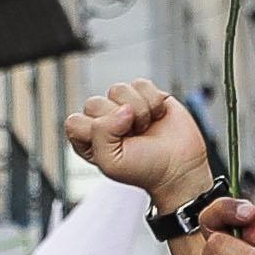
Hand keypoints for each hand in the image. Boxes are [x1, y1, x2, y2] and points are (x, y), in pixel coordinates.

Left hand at [70, 80, 216, 206]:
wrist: (180, 168)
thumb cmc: (145, 170)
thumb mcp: (111, 163)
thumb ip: (100, 134)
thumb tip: (123, 108)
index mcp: (89, 139)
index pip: (74, 122)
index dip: (94, 131)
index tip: (114, 145)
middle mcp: (104, 121)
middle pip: (94, 103)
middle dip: (117, 122)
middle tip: (133, 137)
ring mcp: (125, 106)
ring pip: (118, 89)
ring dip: (137, 111)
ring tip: (145, 127)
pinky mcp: (146, 95)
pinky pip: (141, 84)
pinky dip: (153, 101)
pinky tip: (156, 116)